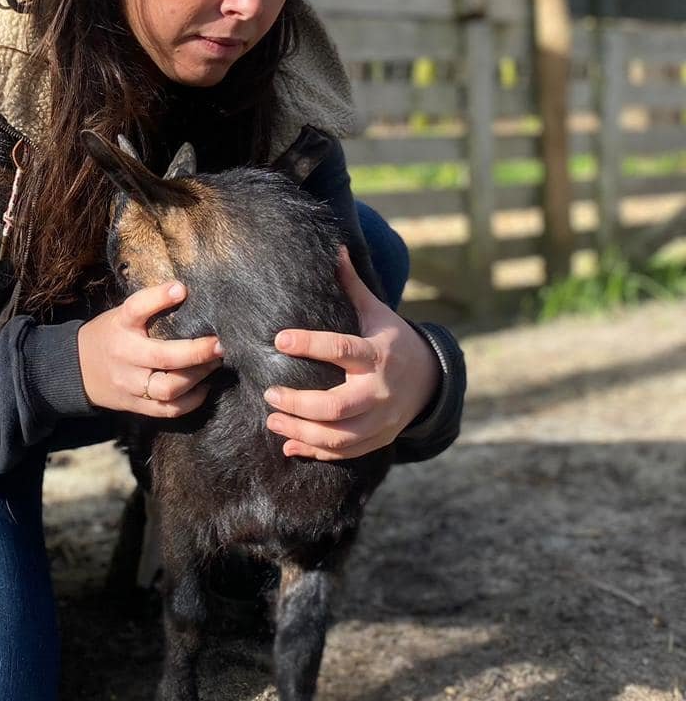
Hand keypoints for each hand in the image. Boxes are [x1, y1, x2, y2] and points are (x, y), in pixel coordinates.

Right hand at [77, 281, 224, 418]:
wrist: (75, 370)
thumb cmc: (109, 336)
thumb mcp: (121, 315)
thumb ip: (149, 308)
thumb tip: (186, 292)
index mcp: (119, 326)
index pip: (136, 308)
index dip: (158, 297)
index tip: (182, 289)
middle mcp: (124, 356)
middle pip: (163, 357)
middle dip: (196, 352)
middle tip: (220, 344)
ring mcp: (129, 384)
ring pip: (168, 388)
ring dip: (197, 377)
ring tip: (214, 364)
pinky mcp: (135, 405)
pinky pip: (167, 410)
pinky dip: (190, 400)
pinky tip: (204, 387)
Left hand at [264, 246, 439, 459]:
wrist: (431, 380)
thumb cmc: (393, 340)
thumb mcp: (377, 312)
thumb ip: (352, 286)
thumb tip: (335, 247)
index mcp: (377, 355)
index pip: (341, 350)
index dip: (310, 345)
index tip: (279, 339)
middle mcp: (379, 391)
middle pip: (337, 407)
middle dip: (299, 404)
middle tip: (269, 394)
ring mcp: (380, 420)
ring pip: (338, 437)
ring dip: (301, 433)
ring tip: (272, 420)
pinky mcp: (377, 440)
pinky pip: (344, 453)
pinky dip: (315, 453)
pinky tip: (288, 446)